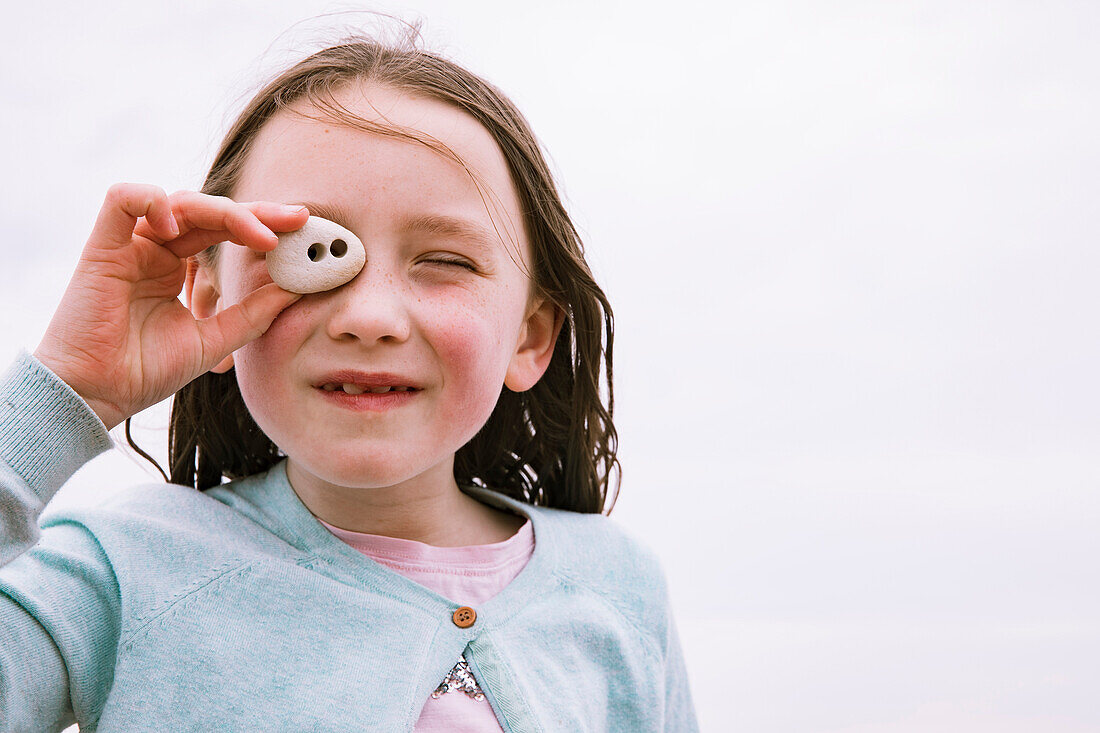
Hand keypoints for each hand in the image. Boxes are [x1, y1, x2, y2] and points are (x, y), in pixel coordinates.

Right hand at [33, 183, 308, 429]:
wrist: (97, 395)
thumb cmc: (145, 371)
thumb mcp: (215, 340)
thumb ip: (253, 314)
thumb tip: (297, 288)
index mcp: (179, 268)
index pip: (226, 232)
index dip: (264, 226)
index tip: (303, 231)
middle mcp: (157, 251)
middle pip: (211, 212)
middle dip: (257, 212)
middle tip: (295, 220)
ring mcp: (131, 246)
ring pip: (179, 202)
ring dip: (224, 212)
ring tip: (259, 235)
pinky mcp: (102, 246)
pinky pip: (122, 199)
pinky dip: (152, 200)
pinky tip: (178, 225)